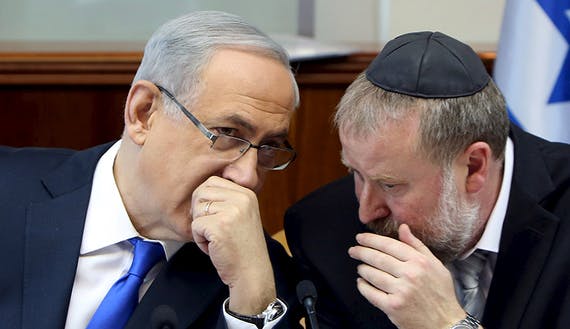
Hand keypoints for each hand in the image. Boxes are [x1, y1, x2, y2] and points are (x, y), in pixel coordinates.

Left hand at [191, 176, 275, 314]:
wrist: (252, 272)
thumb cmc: (242, 247)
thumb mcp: (241, 215)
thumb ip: (226, 200)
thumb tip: (199, 191)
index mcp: (247, 194)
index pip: (213, 181)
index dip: (205, 199)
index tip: (213, 216)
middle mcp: (241, 199)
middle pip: (202, 191)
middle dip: (200, 211)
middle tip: (211, 228)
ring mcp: (231, 212)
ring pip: (197, 208)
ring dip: (200, 226)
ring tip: (216, 238)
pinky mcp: (220, 226)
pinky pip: (195, 226)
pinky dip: (199, 240)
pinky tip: (214, 247)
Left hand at [348, 224, 465, 328]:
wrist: (445, 322)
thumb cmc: (440, 293)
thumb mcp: (435, 264)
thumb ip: (417, 245)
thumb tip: (402, 228)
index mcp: (419, 261)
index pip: (389, 245)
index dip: (371, 240)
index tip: (361, 238)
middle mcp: (410, 274)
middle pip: (378, 258)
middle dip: (361, 252)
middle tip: (353, 250)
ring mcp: (400, 291)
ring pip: (372, 274)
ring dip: (363, 269)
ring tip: (360, 267)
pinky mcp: (393, 307)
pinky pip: (371, 293)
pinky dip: (363, 287)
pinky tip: (361, 282)